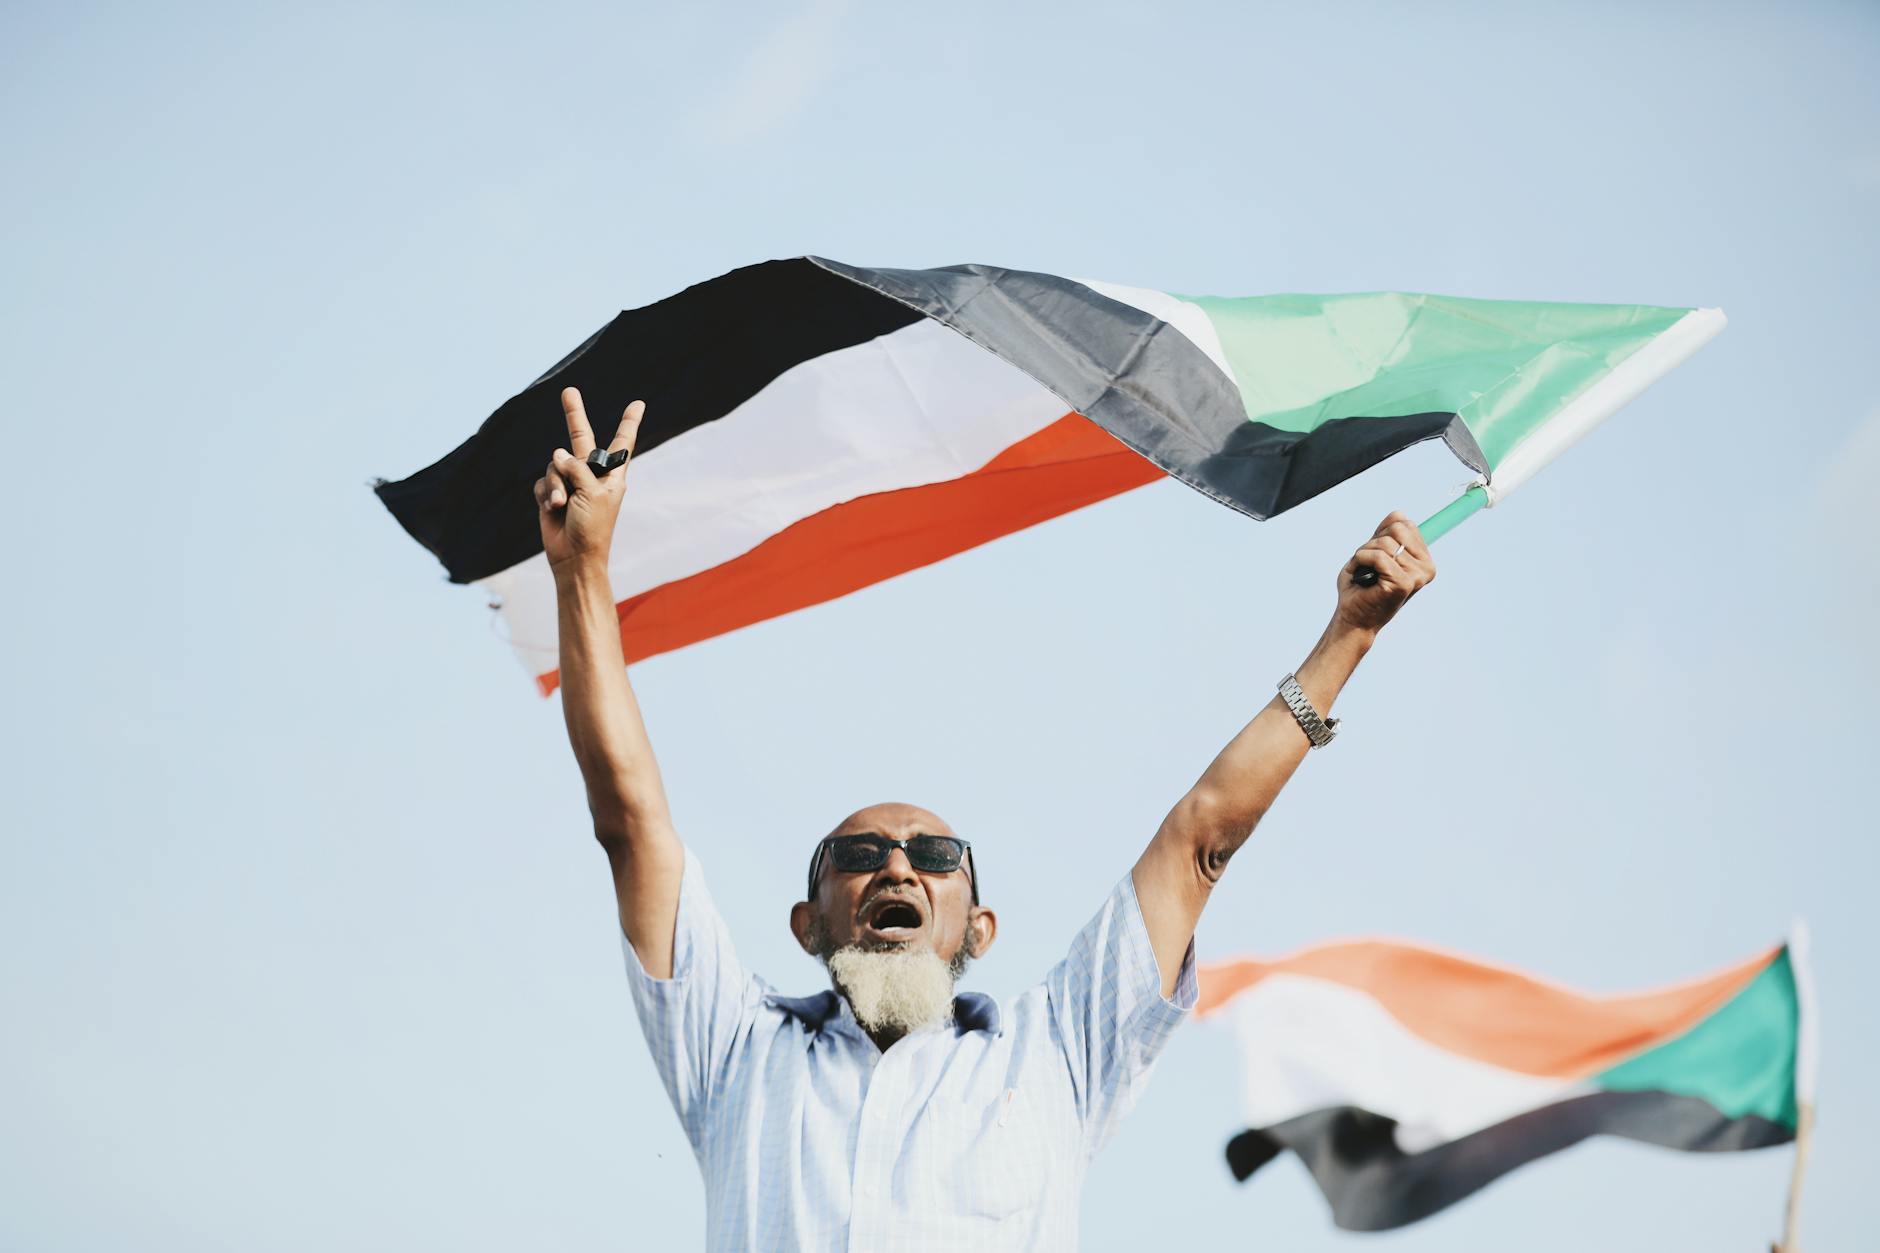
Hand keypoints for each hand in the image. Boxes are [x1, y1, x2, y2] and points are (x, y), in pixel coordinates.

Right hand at [535, 388, 644, 574]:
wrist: (574, 556)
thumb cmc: (593, 527)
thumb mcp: (593, 493)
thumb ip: (577, 467)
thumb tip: (558, 453)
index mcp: (612, 474)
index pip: (622, 443)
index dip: (629, 422)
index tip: (639, 403)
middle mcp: (591, 474)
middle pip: (582, 438)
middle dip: (574, 415)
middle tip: (568, 391)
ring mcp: (570, 482)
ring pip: (555, 464)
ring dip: (556, 485)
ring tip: (562, 504)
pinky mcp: (551, 492)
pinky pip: (543, 481)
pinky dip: (545, 494)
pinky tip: (552, 508)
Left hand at [1333, 511, 1434, 634]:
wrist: (1353, 617)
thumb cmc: (1362, 586)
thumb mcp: (1375, 552)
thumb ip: (1387, 533)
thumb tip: (1399, 514)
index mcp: (1424, 560)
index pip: (1406, 524)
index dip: (1382, 534)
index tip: (1375, 556)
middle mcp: (1426, 568)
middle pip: (1398, 529)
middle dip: (1374, 542)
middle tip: (1368, 564)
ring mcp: (1417, 577)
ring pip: (1386, 543)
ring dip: (1365, 554)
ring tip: (1364, 572)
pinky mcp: (1403, 583)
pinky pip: (1378, 556)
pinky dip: (1361, 560)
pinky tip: (1360, 576)